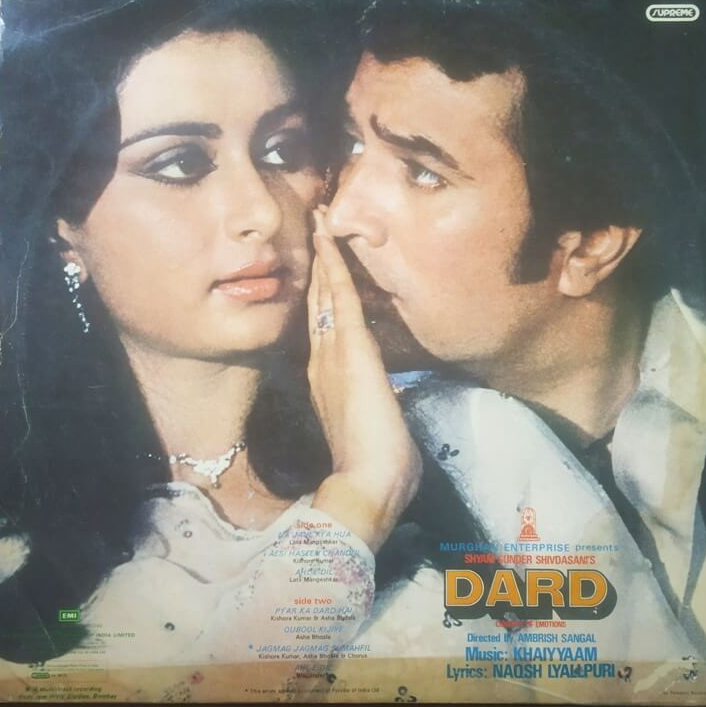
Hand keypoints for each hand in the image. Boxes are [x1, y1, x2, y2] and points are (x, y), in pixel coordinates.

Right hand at [308, 208, 421, 551]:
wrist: (368, 484)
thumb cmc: (375, 468)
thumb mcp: (378, 431)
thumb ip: (379, 410)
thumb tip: (391, 405)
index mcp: (330, 381)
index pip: (325, 328)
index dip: (321, 296)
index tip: (322, 268)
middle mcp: (324, 360)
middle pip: (318, 303)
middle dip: (316, 266)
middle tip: (314, 230)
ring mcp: (333, 351)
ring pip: (325, 292)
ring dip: (322, 256)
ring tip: (319, 222)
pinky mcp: (350, 347)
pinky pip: (339, 295)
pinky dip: (333, 264)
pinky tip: (329, 237)